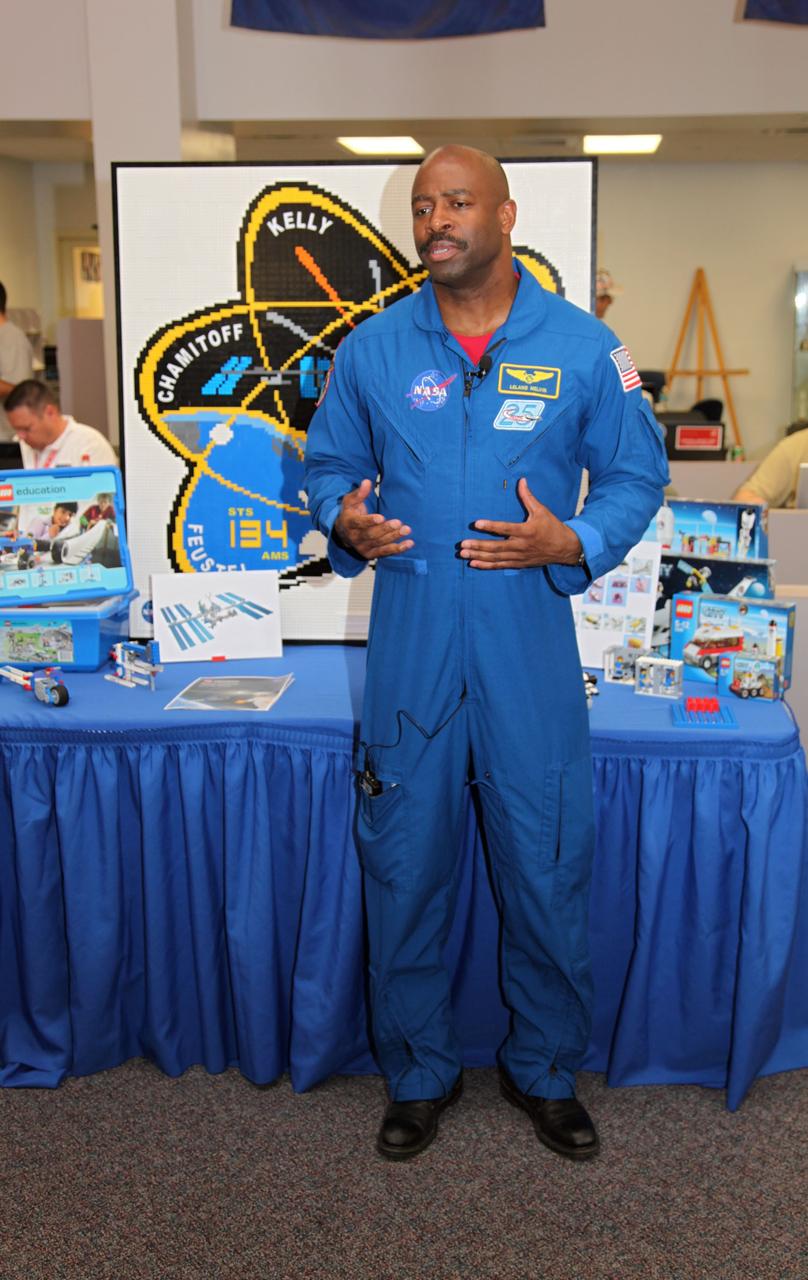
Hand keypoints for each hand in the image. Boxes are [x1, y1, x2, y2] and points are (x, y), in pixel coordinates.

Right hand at [333, 478, 413, 560]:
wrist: (343, 533)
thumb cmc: (350, 513)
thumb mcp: (350, 501)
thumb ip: (359, 493)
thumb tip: (367, 482)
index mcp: (348, 523)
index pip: (358, 523)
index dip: (369, 521)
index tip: (381, 517)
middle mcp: (354, 538)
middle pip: (371, 535)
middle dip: (385, 529)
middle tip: (398, 523)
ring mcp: (362, 547)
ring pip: (379, 543)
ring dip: (394, 537)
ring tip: (406, 530)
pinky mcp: (370, 554)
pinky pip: (385, 552)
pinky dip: (398, 549)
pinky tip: (409, 543)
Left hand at [459, 478, 580, 568]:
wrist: (565, 548)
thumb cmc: (552, 528)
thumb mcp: (542, 511)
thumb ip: (528, 497)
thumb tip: (521, 480)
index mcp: (526, 531)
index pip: (505, 528)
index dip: (490, 526)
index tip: (476, 523)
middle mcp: (521, 545)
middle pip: (496, 547)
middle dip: (478, 546)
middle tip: (462, 544)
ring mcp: (519, 556)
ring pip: (496, 557)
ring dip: (479, 556)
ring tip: (463, 554)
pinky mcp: (518, 563)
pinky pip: (500, 565)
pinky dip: (487, 565)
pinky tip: (474, 564)